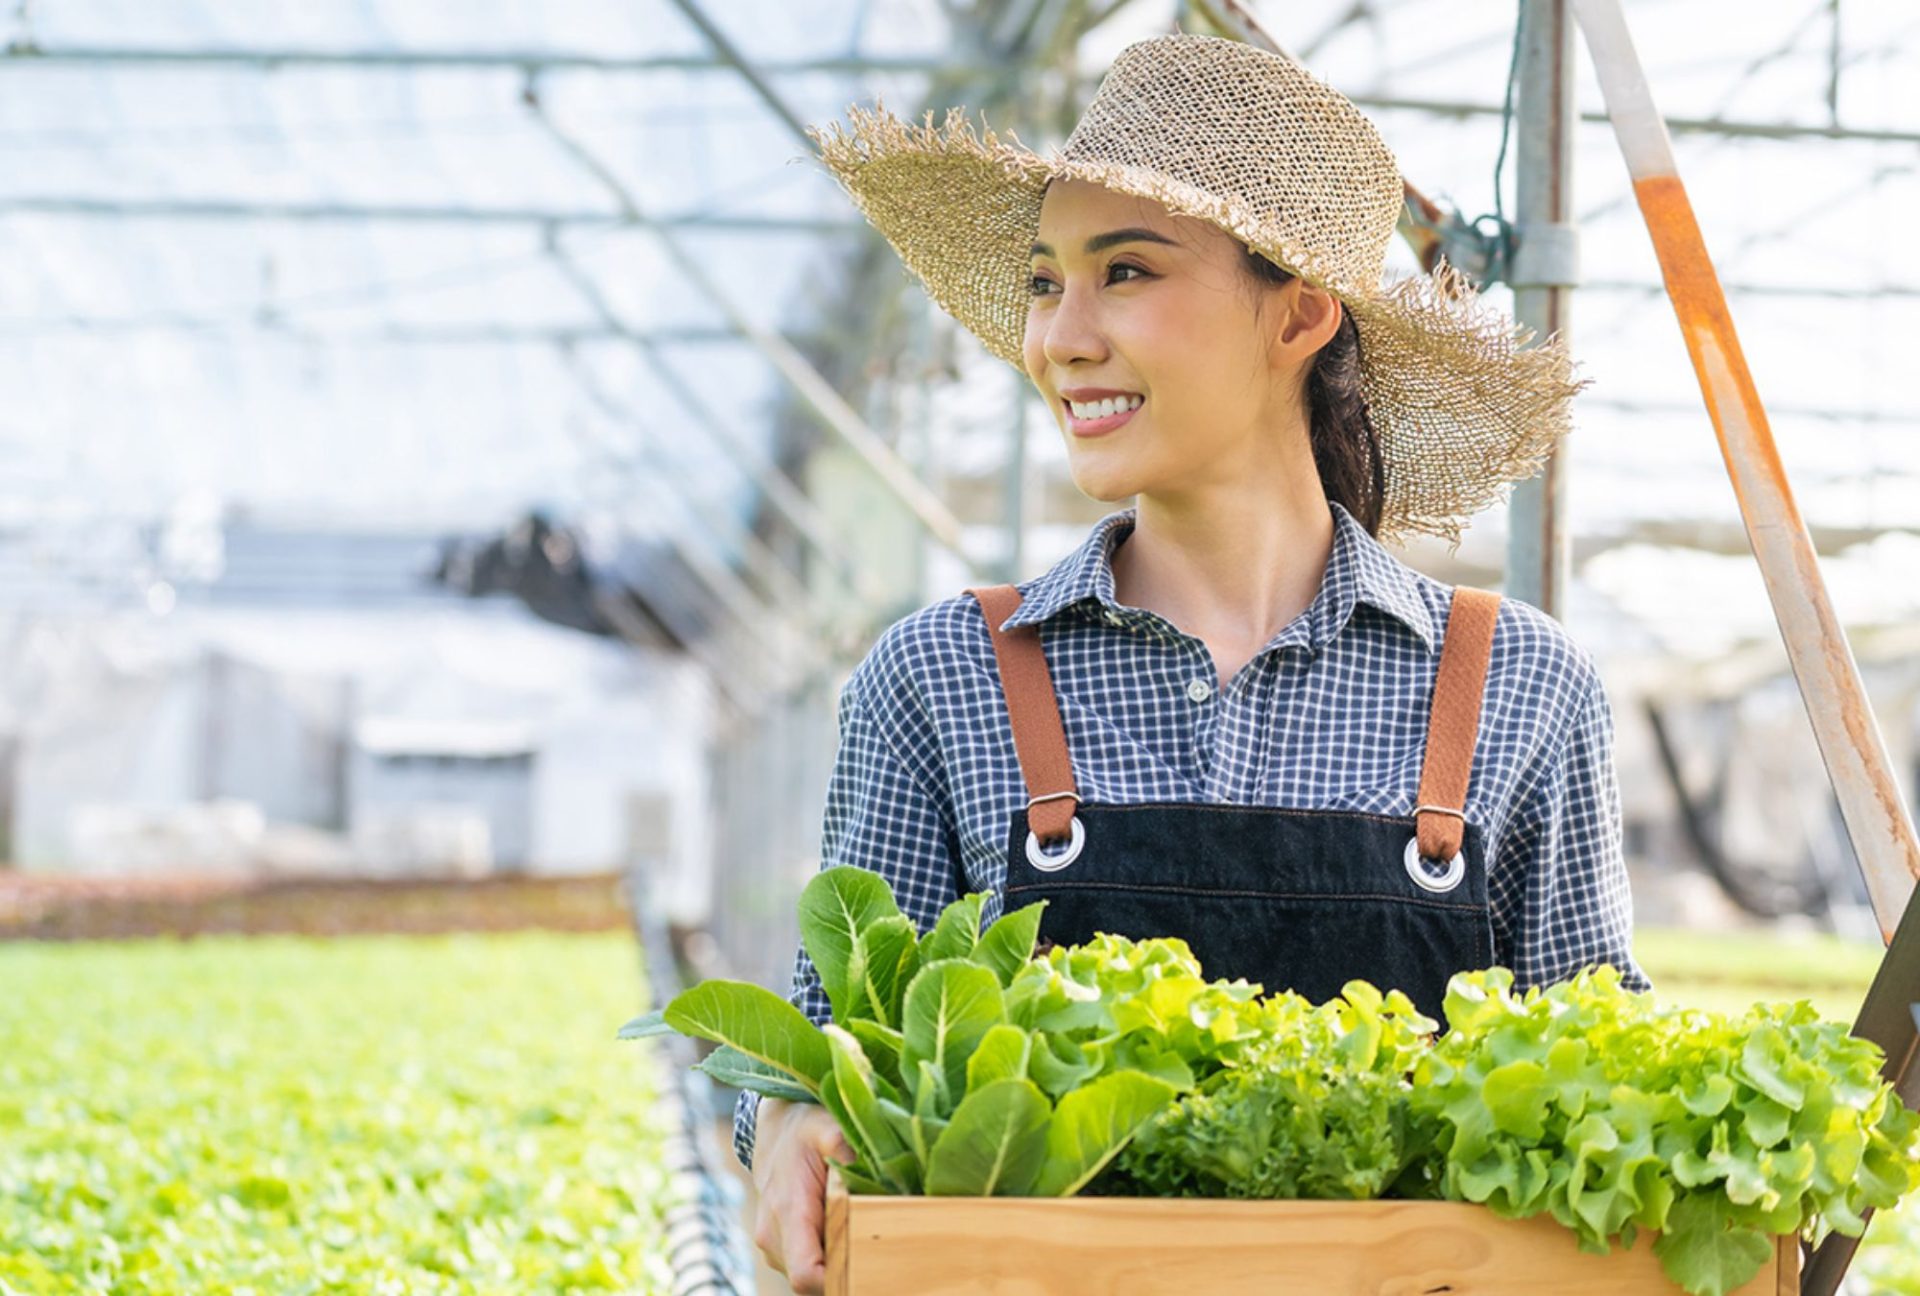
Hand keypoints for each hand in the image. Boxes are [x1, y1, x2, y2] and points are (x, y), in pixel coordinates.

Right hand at [750, 1097, 853, 1294]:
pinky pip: (809, 1268)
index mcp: (787, 1211)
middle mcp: (774, 1237)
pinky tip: (848, 1231)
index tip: (869, 1265)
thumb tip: (870, 1165)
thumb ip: (843, 1146)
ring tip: (862, 1231)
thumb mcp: (825, 1127)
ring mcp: (775, 1247)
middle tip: (879, 1248)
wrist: (775, 1132)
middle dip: (847, 1270)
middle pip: (813, 1282)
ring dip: (838, 1263)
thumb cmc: (804, 1130)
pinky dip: (830, 1257)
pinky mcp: (781, 1249)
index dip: (837, 1281)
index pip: (805, 1273)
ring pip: (812, 1276)